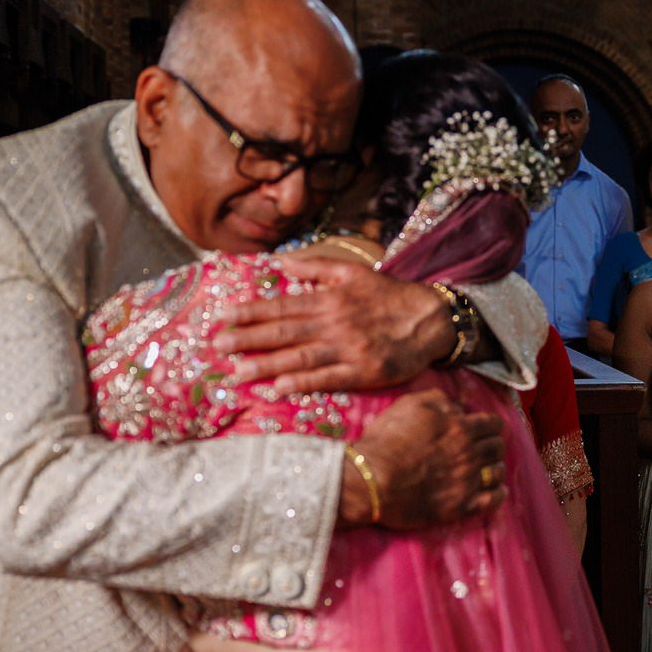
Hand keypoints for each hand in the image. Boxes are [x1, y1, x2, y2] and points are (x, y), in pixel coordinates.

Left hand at [214, 258, 453, 393]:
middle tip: (218, 347)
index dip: (251, 312)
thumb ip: (315, 267)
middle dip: (248, 339)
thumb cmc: (390, 295)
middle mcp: (335, 323)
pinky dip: (302, 382)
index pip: (282, 306)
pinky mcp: (363, 372)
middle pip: (284, 332)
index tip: (224, 317)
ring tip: (237, 373)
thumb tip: (279, 263)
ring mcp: (348, 349)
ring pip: (300, 357)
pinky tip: (279, 388)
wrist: (432, 319)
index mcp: (330, 299)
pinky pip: (328, 378)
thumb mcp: (353, 272)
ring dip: (266, 365)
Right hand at [346, 390, 505, 528]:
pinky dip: (498, 494)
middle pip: (497, 447)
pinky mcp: (460, 506)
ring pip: (498, 472)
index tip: (484, 430)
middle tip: (482, 449)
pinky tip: (494, 492)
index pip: (493, 424)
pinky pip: (493, 500)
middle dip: (492, 445)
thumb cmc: (386, 440)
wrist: (372, 479)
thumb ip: (439, 400)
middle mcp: (469, 453)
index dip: (490, 425)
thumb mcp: (410, 405)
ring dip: (494, 468)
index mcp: (460, 427)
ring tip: (486, 470)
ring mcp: (467, 481)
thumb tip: (458, 407)